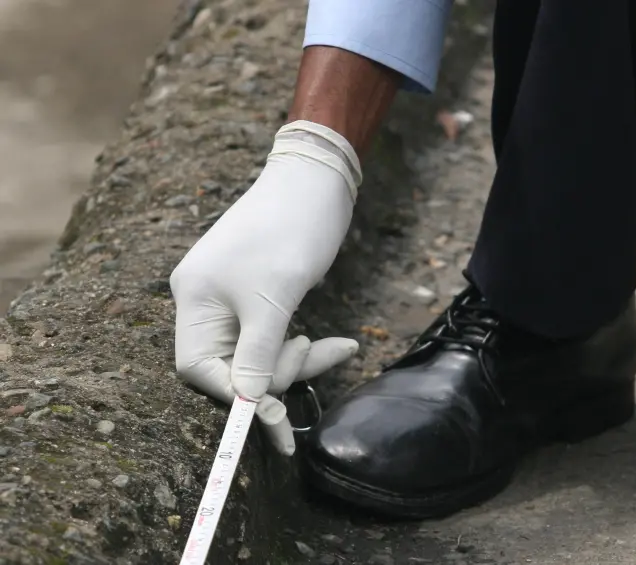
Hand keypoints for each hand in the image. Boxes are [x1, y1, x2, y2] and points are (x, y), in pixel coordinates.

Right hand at [170, 121, 361, 454]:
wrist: (318, 180)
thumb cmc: (292, 230)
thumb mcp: (275, 297)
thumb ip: (259, 354)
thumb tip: (248, 404)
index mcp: (195, 299)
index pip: (199, 369)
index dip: (236, 397)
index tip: (274, 419)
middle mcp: (206, 302)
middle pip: (232, 367)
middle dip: (278, 372)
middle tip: (316, 351)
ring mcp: (233, 300)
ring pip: (259, 356)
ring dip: (298, 360)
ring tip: (334, 346)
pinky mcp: (260, 298)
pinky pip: (275, 338)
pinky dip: (302, 346)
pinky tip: (338, 344)